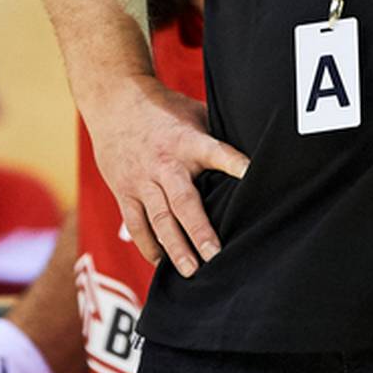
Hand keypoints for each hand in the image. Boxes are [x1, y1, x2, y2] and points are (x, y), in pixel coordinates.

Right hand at [85, 75, 248, 277]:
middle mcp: (165, 164)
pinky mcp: (124, 191)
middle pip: (183, 201)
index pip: (217, 152)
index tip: (252, 175)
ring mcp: (142, 180)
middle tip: (214, 255)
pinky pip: (135, 223)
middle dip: (199, 230)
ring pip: (158, 219)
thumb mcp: (195, 113)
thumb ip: (219, 135)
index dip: (235, 164)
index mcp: (189, 141)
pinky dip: (148, 245)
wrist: (114, 102)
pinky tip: (161, 263)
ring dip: (174, 247)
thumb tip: (258, 149)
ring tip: (190, 271)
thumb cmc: (164, 109)